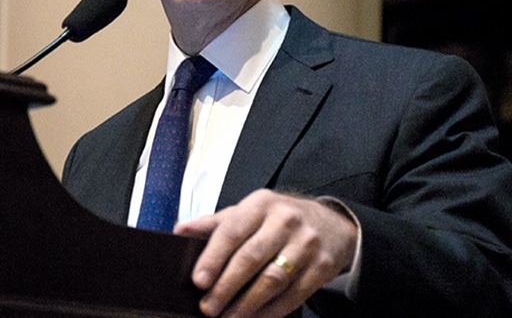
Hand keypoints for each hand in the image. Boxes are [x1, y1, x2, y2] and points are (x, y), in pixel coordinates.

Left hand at [174, 189, 356, 316]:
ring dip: (247, 304)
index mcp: (262, 204)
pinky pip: (293, 295)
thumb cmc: (279, 219)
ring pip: (272, 280)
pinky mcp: (323, 267)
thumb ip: (216, 223)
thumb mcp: (249, 212)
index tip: (198, 281)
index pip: (232, 230)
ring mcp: (307, 244)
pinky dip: (271, 311)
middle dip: (226, 287)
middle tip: (208, 307)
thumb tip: (180, 230)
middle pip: (251, 258)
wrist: (331, 223)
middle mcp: (286, 220)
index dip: (213, 257)